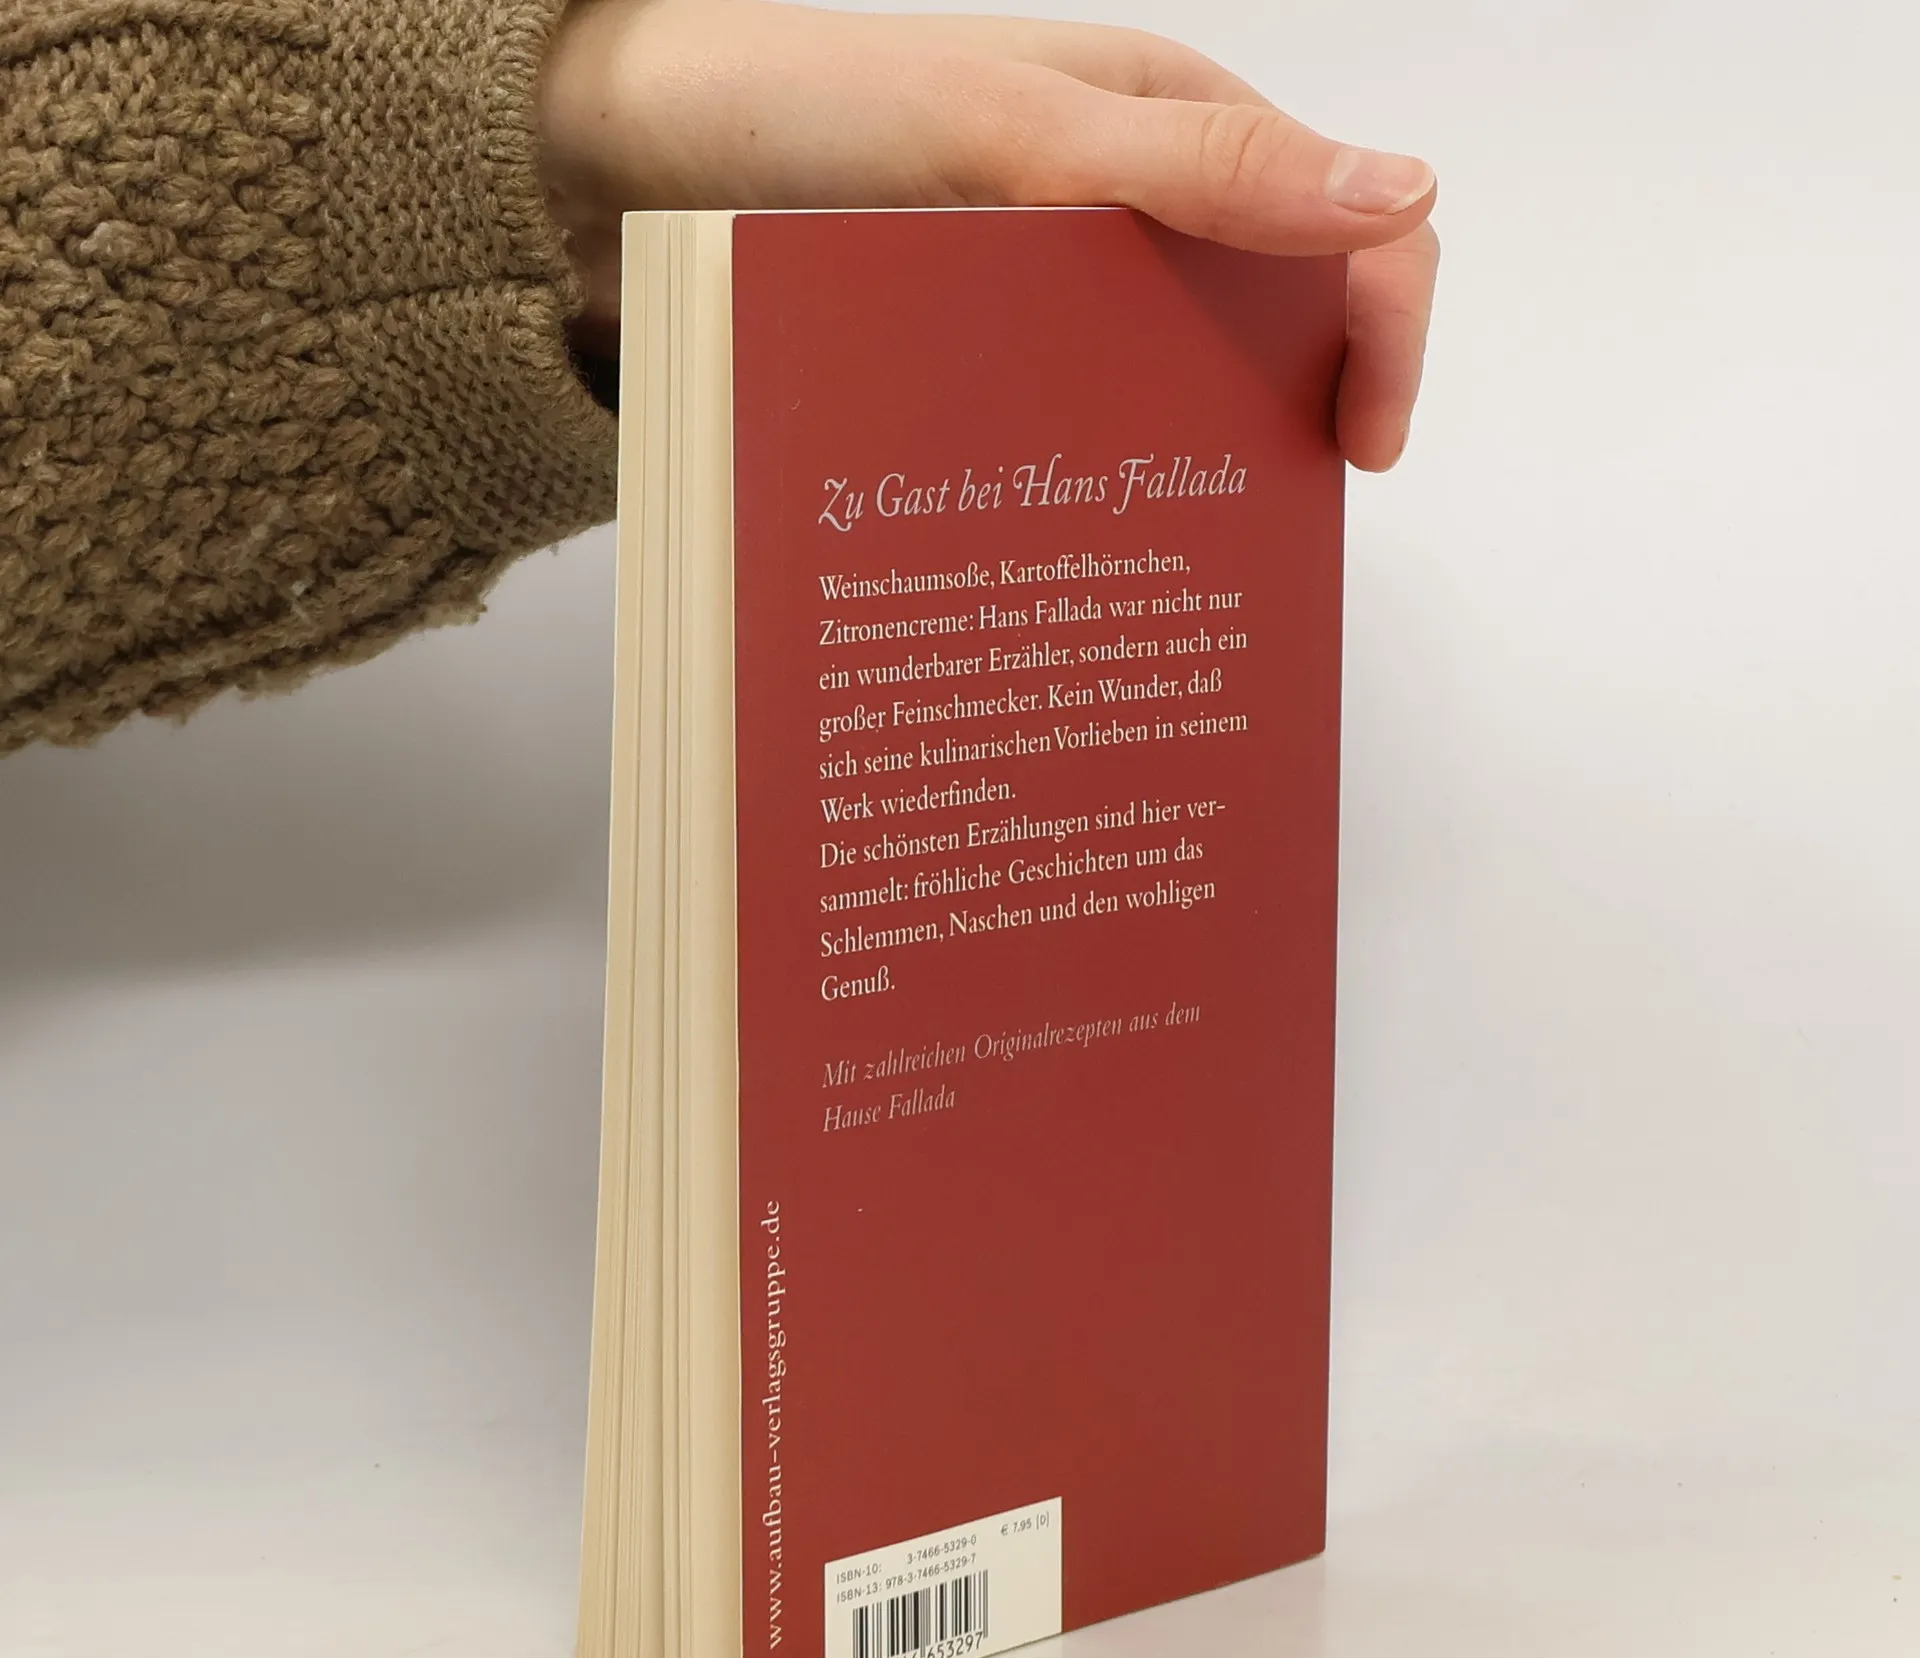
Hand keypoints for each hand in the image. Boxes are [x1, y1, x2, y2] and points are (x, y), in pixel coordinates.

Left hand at [540, 0, 1438, 469]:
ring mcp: (1067, 287)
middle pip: (1278, 321)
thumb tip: (1402, 196)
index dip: (1382, 333)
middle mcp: (1137, 211)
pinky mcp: (1000, 348)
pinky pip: (1086, 414)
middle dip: (1294, 414)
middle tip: (1252, 528)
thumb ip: (1198, 172)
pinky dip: (1102, 469)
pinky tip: (1079, 524)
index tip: (1358, 453)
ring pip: (1183, 383)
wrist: (644, 161)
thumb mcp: (1019, 135)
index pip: (1350, 224)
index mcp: (1177, 126)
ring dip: (1194, 460)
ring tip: (1163, 551)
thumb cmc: (821, 109)